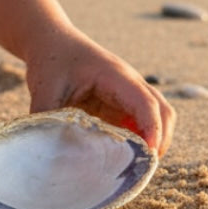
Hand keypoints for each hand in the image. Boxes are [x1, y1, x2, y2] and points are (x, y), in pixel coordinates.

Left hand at [24, 28, 174, 156]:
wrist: (51, 39)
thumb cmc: (51, 60)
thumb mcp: (44, 90)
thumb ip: (46, 120)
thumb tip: (46, 152)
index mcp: (115, 76)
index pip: (145, 103)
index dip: (152, 130)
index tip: (148, 155)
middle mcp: (129, 83)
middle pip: (163, 111)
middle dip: (160, 140)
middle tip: (142, 168)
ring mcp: (128, 92)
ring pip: (158, 117)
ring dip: (153, 140)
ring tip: (133, 166)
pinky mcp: (121, 102)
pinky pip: (141, 122)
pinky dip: (139, 140)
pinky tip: (119, 155)